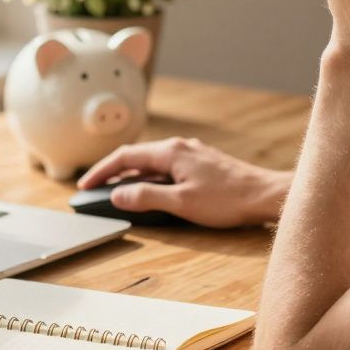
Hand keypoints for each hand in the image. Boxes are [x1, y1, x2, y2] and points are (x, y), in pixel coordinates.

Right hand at [77, 138, 288, 227]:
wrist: (265, 195)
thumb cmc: (227, 200)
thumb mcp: (181, 203)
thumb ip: (146, 197)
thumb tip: (118, 195)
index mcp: (170, 152)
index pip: (124, 157)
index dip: (101, 172)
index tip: (84, 186)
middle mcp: (179, 147)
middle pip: (135, 156)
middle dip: (111, 172)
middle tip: (92, 190)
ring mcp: (191, 153)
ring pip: (151, 162)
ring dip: (130, 175)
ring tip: (114, 192)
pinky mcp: (201, 163)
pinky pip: (165, 167)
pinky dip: (148, 177)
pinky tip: (149, 190)